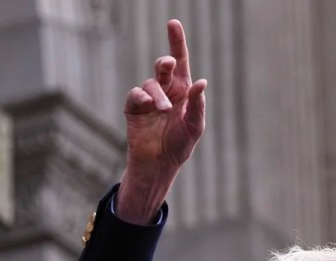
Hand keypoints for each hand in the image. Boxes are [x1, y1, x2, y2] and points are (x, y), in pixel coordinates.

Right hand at [117, 19, 206, 223]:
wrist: (160, 164)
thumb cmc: (180, 145)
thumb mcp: (194, 126)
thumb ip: (198, 105)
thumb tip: (201, 82)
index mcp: (183, 90)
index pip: (181, 61)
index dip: (177, 42)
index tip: (173, 23)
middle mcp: (165, 90)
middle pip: (163, 66)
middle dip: (165, 62)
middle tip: (168, 64)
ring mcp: (148, 98)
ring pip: (151, 83)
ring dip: (158, 95)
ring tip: (164, 109)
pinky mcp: (134, 108)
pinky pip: (136, 95)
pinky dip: (142, 97)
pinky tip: (150, 106)